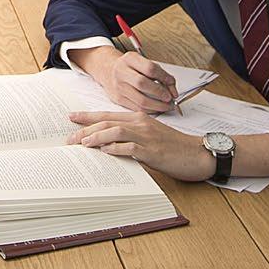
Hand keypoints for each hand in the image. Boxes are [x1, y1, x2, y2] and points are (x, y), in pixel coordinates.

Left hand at [67, 111, 214, 179]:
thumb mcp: (151, 137)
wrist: (199, 154)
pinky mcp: (153, 151)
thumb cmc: (175, 147)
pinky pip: (130, 147)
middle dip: (86, 128)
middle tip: (69, 137)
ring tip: (82, 143)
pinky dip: (115, 149)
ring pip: (115, 131)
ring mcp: (147, 136)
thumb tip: (109, 145)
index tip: (72, 117)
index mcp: (140, 118)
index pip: (108, 115)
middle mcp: (141, 124)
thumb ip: (132, 137)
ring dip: (96, 137)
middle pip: (107, 122)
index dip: (89, 116)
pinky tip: (105, 152)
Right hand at [71, 45, 177, 113]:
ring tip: (166, 105)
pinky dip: (150, 110)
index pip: (150, 68)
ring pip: (141, 100)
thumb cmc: (129, 67)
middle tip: (170, 98)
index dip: (164, 77)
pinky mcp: (118, 99)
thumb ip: (159, 73)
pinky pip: (136, 108)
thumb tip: (172, 89)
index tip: (172, 83)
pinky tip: (156, 108)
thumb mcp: (142, 62)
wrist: (107, 70)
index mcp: (130, 59)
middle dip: (160, 93)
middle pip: (143, 84)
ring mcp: (118, 86)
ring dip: (158, 105)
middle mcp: (121, 72)